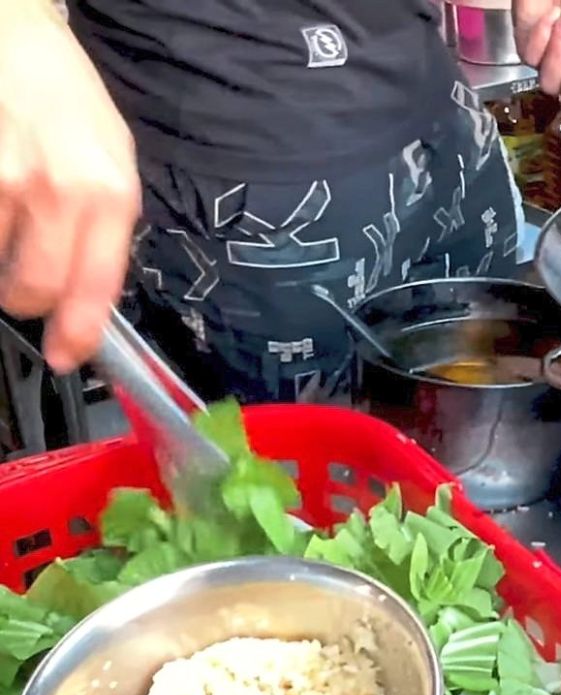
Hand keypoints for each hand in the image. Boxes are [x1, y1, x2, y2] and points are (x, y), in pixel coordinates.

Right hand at [0, 7, 139, 372]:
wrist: (16, 40)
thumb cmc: (70, 103)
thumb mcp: (116, 165)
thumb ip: (107, 230)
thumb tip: (89, 295)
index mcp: (109, 195)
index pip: (95, 287)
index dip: (76, 333)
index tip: (66, 354)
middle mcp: (56, 193)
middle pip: (31, 291)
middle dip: (28, 299)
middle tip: (27, 283)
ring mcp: (1, 184)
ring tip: (10, 228)